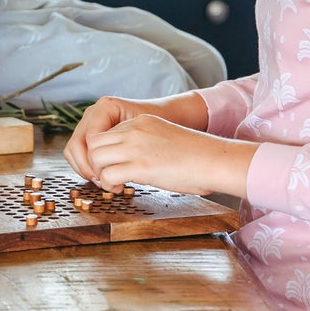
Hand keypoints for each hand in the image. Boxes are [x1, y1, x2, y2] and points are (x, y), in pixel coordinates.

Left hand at [82, 114, 257, 197]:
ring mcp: (136, 146)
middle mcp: (135, 130)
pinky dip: (108, 185)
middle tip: (105, 177)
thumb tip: (135, 163)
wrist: (215, 160)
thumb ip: (147, 144)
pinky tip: (119, 189)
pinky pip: (107, 175)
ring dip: (99, 173)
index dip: (104, 152)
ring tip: (112, 185)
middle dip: (94, 162)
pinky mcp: (140, 166)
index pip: (106, 132)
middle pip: (94, 142)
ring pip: (96, 157)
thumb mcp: (166, 139)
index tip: (111, 166)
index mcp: (141, 121)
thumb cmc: (197, 156)